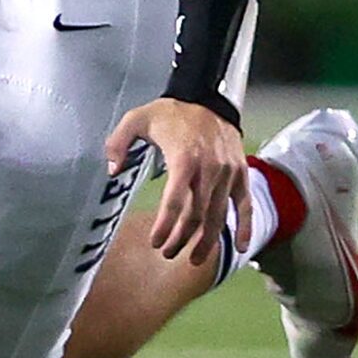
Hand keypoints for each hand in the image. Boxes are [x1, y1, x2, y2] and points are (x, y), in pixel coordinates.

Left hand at [103, 97, 248, 266]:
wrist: (208, 97)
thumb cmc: (171, 112)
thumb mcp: (135, 119)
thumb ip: (118, 143)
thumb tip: (113, 170)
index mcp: (184, 159)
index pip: (174, 202)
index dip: (164, 226)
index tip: (155, 242)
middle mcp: (209, 170)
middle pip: (196, 215)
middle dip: (181, 239)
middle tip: (167, 253)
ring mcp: (228, 174)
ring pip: (218, 215)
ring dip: (207, 241)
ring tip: (195, 260)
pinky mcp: (240, 174)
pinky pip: (245, 205)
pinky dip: (244, 226)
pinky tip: (240, 246)